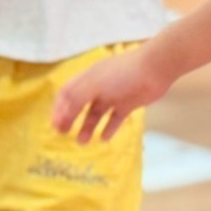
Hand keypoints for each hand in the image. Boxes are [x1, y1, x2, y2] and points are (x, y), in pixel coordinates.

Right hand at [53, 45, 169, 143]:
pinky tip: (104, 138)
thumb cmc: (121, 74)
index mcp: (87, 78)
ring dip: (88, 127)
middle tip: (65, 135)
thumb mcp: (93, 85)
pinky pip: (114, 118)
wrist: (155, 69)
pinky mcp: (128, 103)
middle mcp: (98, 86)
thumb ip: (76, 100)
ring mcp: (113, 95)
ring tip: (83, 141)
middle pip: (79, 105)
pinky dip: (109, 128)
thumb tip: (61, 117)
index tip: (56, 126)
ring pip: (95, 114)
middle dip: (70, 120)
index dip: (59, 109)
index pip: (66, 93)